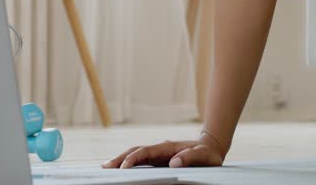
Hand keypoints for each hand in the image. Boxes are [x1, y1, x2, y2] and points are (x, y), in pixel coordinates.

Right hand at [102, 138, 224, 168]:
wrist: (211, 147)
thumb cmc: (208, 153)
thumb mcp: (204, 155)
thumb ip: (189, 157)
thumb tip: (173, 163)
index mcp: (168, 147)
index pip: (146, 152)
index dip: (133, 159)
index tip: (123, 167)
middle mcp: (160, 149)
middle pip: (135, 151)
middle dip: (120, 158)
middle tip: (105, 167)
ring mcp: (158, 154)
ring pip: (135, 155)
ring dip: (121, 160)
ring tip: (106, 168)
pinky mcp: (158, 160)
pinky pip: (140, 161)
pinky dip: (129, 163)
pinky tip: (120, 169)